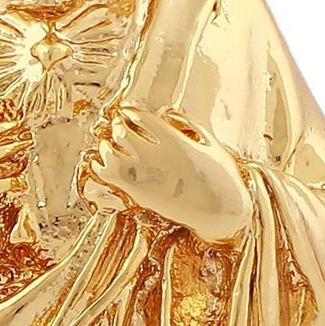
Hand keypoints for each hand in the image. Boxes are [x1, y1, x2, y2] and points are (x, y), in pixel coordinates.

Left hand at [80, 105, 249, 241]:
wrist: (222, 213)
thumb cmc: (222, 178)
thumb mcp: (212, 144)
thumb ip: (190, 124)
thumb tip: (168, 112)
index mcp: (175, 141)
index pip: (141, 118)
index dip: (129, 112)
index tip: (127, 112)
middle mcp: (158, 157)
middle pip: (122, 132)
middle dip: (116, 126)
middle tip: (117, 126)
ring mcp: (148, 177)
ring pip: (111, 153)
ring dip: (107, 146)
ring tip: (108, 146)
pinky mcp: (141, 195)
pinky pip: (111, 178)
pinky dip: (102, 168)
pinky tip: (104, 165)